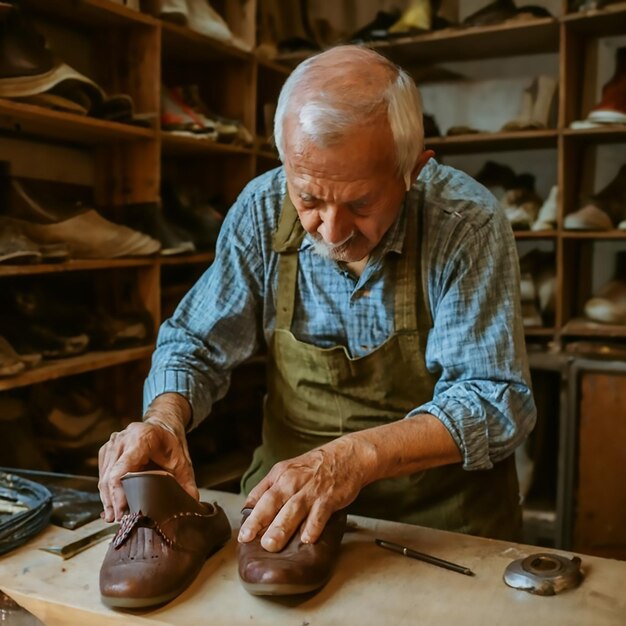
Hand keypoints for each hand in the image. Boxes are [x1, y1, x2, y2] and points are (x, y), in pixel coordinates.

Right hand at [98, 395, 196, 521]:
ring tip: (115, 518)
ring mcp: (111, 444)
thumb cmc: (171, 442)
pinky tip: (113, 506)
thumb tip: (192, 504)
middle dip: (113, 502)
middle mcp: (122, 439)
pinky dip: (107, 491)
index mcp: (141, 438)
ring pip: (103, 478)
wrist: (163, 424)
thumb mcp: (182, 461)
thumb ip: (187, 483)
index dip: (118, 495)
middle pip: (109, 477)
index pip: (121, 470)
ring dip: (108, 500)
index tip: (121, 514)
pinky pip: (103, 475)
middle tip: (119, 521)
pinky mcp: (106, 451)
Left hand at [238, 435, 374, 551]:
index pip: (260, 495)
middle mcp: (293, 481)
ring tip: (271, 544)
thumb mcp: (288, 469)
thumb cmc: (314, 467)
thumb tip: (249, 508)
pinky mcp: (329, 498)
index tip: (242, 534)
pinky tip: (307, 539)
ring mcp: (311, 490)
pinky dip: (313, 526)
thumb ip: (269, 488)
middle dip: (260, 520)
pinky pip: (319, 514)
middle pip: (273, 501)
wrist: (347, 457)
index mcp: (280, 474)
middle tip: (250, 540)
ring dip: (282, 527)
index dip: (250, 516)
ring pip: (293, 509)